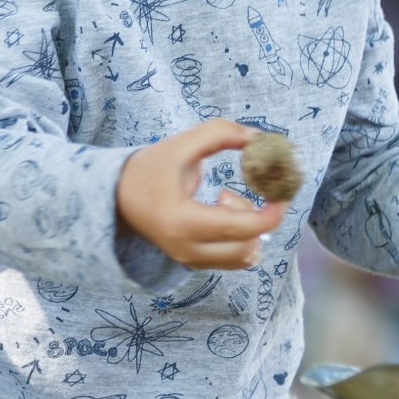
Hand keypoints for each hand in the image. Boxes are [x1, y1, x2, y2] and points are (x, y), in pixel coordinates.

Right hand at [115, 120, 286, 268]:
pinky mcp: (195, 264)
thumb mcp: (181, 145)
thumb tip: (260, 138)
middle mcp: (188, 250)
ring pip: (246, 256)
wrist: (117, 198)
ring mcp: (191, 261)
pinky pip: (235, 259)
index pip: (243, 227)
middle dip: (254, 216)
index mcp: (183, 222)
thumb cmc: (148, 169)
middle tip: (231, 191)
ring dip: (247, 229)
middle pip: (249, 245)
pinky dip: (240, 238)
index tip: (280, 189)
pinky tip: (220, 216)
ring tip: (222, 204)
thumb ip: (221, 134)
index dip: (272, 210)